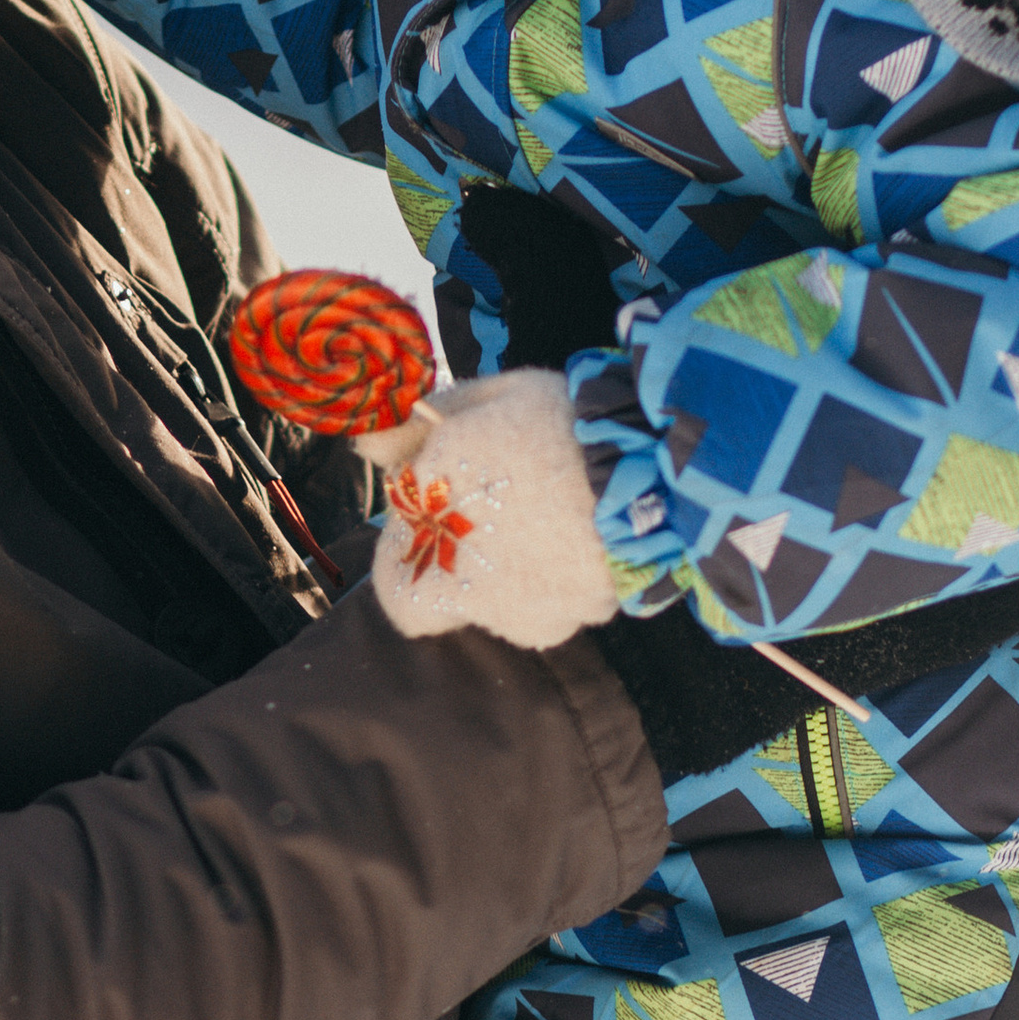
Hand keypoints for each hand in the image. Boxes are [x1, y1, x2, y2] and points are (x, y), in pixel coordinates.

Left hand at [356, 370, 618, 650]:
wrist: (652, 462)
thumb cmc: (554, 423)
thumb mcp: (479, 403)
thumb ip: (416, 431)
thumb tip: (367, 448)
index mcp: (425, 550)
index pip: (393, 582)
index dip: (414, 548)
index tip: (443, 508)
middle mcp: (469, 597)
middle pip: (454, 599)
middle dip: (470, 562)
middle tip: (504, 508)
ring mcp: (529, 615)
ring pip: (511, 606)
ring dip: (521, 574)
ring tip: (555, 513)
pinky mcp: (583, 617)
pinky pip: (564, 602)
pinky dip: (569, 576)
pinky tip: (588, 531)